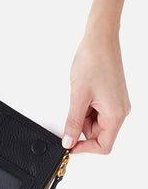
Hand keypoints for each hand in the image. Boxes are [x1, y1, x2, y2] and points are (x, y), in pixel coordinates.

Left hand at [62, 33, 130, 153]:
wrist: (100, 40)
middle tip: (73, 109)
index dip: (85, 148)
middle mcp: (119, 112)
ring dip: (82, 116)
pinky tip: (83, 94)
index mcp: (116, 115)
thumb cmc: (93, 62)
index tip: (69, 145)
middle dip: (81, 127)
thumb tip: (69, 141)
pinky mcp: (110, 99)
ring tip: (79, 96)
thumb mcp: (78, 98)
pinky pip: (95, 113)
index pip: (103, 146)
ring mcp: (115, 105)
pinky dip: (85, 108)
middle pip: (97, 135)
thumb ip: (73, 123)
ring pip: (94, 124)